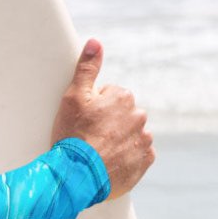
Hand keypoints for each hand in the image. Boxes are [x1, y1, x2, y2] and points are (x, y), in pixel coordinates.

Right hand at [51, 38, 155, 201]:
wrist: (77, 176)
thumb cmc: (73, 135)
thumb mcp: (74, 97)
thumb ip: (87, 68)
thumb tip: (95, 42)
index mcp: (123, 98)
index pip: (110, 97)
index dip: (94, 109)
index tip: (83, 121)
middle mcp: (139, 116)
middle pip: (122, 116)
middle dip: (109, 124)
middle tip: (88, 137)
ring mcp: (143, 140)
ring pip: (130, 135)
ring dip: (118, 140)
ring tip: (97, 152)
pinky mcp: (145, 161)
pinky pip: (138, 154)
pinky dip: (126, 157)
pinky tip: (109, 162)